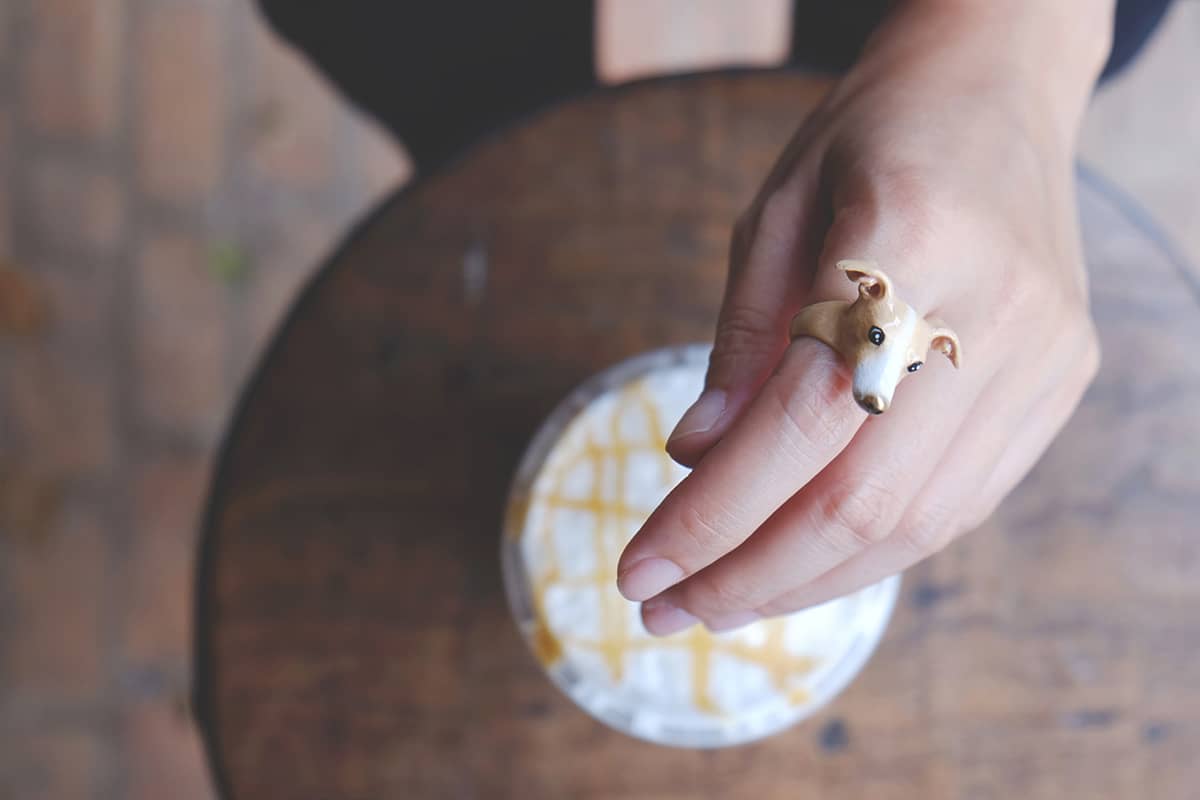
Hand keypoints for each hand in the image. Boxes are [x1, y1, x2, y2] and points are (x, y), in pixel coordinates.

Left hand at [616, 1, 1111, 634]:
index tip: (641, 570)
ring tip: (723, 600)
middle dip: (751, 574)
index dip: (712, 515)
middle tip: (668, 609)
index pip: (797, 425)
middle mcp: (994, 308)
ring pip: (917, 523)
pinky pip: (961, 502)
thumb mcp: (774, 211)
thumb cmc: (870, 135)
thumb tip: (694, 460)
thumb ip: (741, 342)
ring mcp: (1043, 353)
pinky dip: (873, 550)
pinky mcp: (1060, 379)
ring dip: (809, 581)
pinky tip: (806, 562)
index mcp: (909, 238)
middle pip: (863, 499)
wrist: (998, 85)